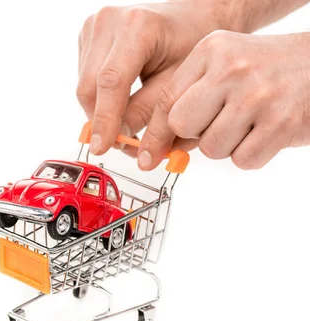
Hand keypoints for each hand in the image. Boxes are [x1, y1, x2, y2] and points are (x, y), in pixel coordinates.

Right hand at [77, 2, 227, 155]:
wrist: (188, 16)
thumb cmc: (189, 43)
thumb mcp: (178, 81)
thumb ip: (148, 111)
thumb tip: (121, 139)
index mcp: (138, 26)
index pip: (111, 81)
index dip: (105, 118)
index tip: (103, 146)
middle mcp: (109, 21)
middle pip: (89, 85)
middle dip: (100, 120)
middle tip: (119, 142)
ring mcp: (94, 26)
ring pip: (83, 85)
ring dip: (99, 109)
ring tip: (124, 121)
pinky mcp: (87, 35)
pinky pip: (84, 77)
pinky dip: (98, 95)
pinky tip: (119, 96)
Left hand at [139, 31, 309, 169]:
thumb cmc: (266, 71)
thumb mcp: (224, 68)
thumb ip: (190, 99)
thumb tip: (157, 147)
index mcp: (211, 51)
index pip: (167, 100)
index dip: (155, 133)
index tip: (147, 155)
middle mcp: (232, 69)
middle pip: (182, 124)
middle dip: (195, 134)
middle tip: (218, 124)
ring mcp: (258, 96)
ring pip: (211, 148)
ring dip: (226, 145)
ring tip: (247, 124)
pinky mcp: (281, 124)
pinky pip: (243, 160)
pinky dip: (251, 155)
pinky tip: (264, 132)